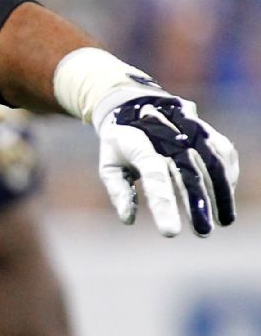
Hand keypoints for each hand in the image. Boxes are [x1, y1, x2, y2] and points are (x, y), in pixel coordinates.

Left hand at [94, 89, 238, 236]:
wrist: (134, 103)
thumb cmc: (120, 142)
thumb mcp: (109, 164)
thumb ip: (119, 190)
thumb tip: (128, 219)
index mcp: (139, 145)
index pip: (154, 178)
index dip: (163, 205)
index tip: (171, 232)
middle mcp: (167, 135)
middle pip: (189, 173)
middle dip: (198, 205)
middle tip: (204, 232)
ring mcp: (188, 129)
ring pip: (212, 161)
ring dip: (221, 192)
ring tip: (224, 220)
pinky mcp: (204, 129)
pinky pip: (222, 151)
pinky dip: (227, 175)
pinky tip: (226, 195)